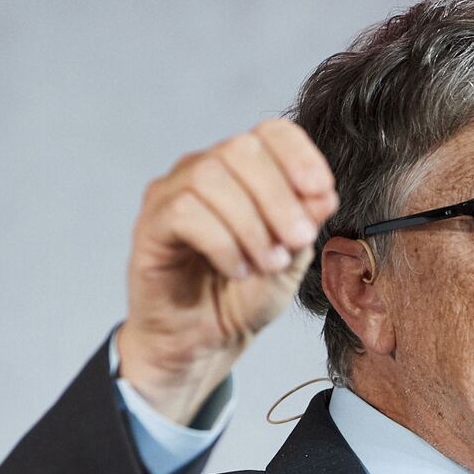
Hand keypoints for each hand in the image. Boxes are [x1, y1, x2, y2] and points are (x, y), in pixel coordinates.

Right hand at [117, 119, 337, 423]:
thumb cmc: (246, 294)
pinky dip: (222, 243)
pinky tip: (238, 269)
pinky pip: (184, 212)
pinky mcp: (149, 225)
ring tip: (268, 263)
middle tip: (299, 240)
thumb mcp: (293, 258)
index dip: (301, 155)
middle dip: (279, 197)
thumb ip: (307, 222)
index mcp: (245, 171)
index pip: (272, 132)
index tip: (322, 193)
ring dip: (251, 224)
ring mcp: (172, 194)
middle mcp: (204, 171)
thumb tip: (323, 194)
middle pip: (242, 149)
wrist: (207, 341)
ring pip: (210, 178)